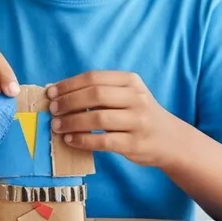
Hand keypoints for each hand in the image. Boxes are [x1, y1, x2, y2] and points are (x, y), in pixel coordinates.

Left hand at [47, 71, 178, 166]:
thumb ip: (102, 92)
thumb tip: (61, 94)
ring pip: (97, 118)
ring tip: (57, 126)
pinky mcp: (134, 143)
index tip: (51, 93)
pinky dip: (82, 140)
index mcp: (131, 81)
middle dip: (68, 102)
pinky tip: (70, 140)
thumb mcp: (128, 95)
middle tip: (52, 110)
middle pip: (95, 95)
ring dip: (72, 122)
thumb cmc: (140, 115)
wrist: (170, 140)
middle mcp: (136, 98)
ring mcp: (137, 121)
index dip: (69, 85)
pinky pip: (103, 141)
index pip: (94, 77)